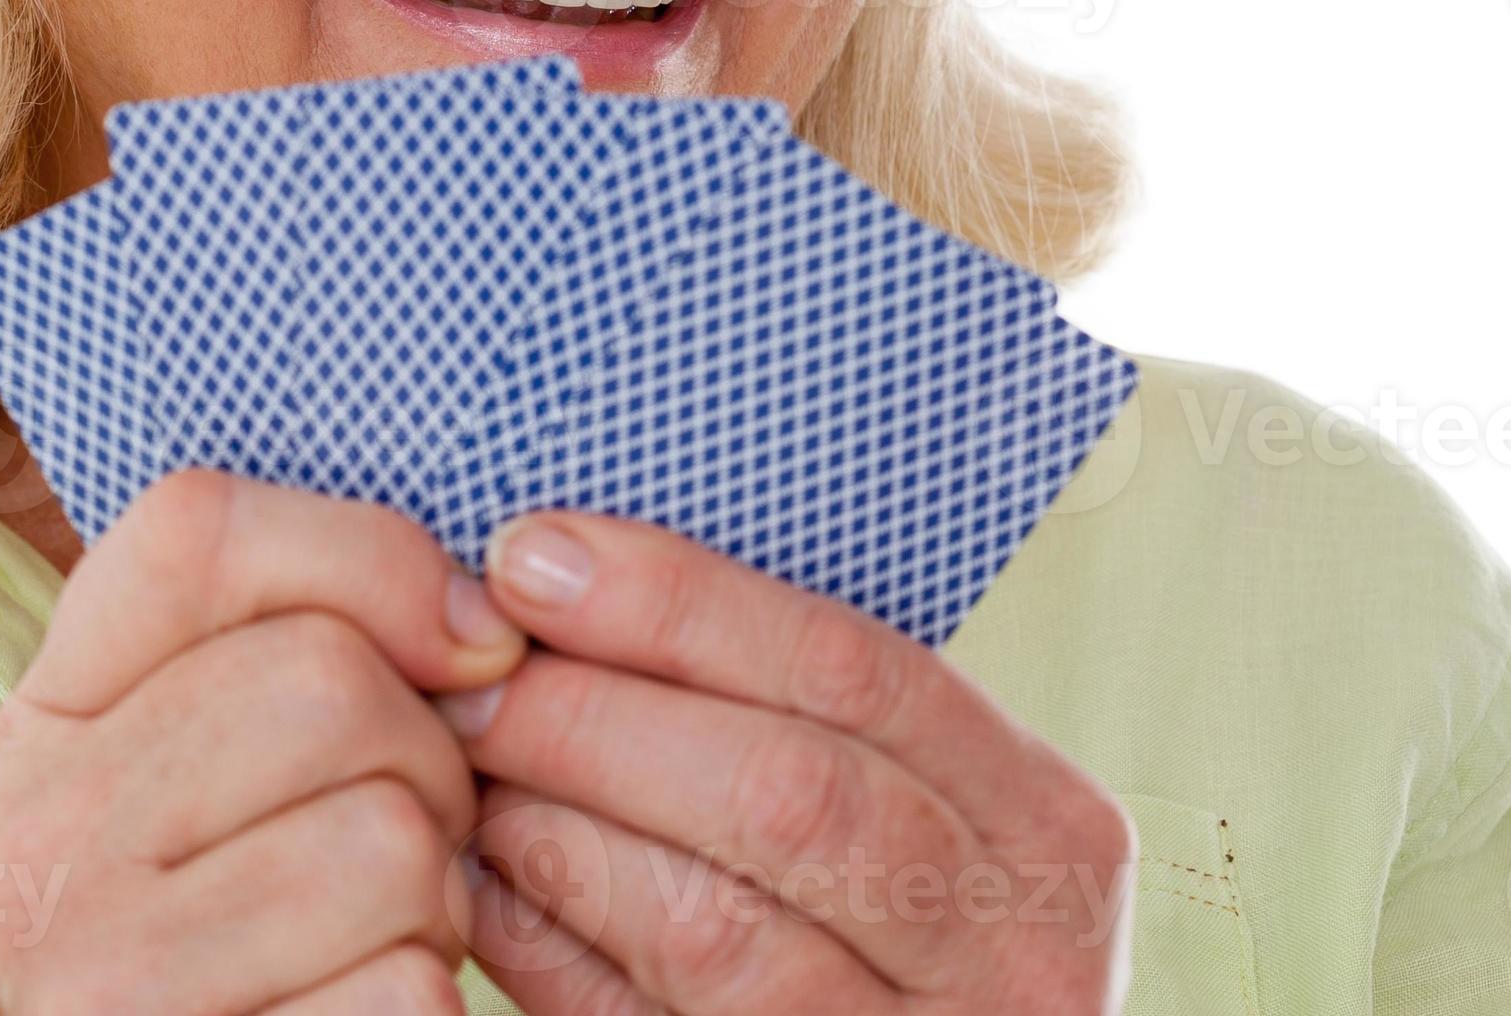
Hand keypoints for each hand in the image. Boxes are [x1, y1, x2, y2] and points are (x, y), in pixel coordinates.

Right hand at [0, 469, 527, 1013]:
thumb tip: (481, 631)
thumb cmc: (236, 929)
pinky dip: (420, 1011)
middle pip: (326, 681)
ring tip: (375, 934)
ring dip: (436, 900)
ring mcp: (94, 970)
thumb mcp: (219, 764)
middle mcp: (40, 831)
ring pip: (385, 839)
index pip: (196, 529)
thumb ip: (304, 645)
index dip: (368, 557)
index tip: (454, 643)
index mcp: (45, 717)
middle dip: (429, 762)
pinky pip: (403, 993)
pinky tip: (354, 1013)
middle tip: (401, 838)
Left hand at [441, 514, 1135, 1013]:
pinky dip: (539, 945)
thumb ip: (779, 701)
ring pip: (708, 929)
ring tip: (464, 774)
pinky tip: (479, 885)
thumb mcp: (896, 795)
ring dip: (554, 834)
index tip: (532, 557)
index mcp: (1046, 826)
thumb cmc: (865, 907)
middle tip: (468, 682)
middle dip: (595, 720)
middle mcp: (1015, 954)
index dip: (677, 604)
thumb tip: (557, 567)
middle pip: (784, 794)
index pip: (857, 669)